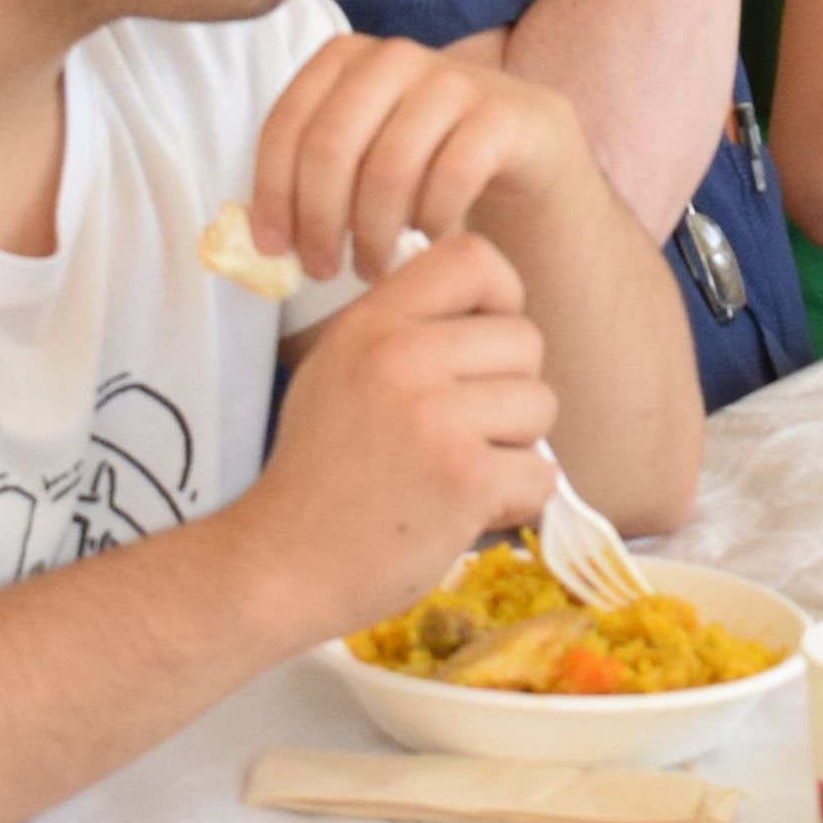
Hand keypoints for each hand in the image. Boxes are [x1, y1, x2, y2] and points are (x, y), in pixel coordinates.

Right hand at [242, 230, 554, 631]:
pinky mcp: (464, 477)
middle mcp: (402, 356)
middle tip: (463, 431)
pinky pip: (540, 472)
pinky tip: (463, 510)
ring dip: (515, 447)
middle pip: (525, 339)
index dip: (502, 297)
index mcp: (371, 323)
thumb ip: (401, 329)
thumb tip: (487, 307)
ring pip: (540, 405)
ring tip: (458, 471)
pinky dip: (515, 500)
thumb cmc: (318, 473)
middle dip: (510, 390)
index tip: (485, 340)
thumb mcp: (337, 370)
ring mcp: (435, 416)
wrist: (281, 564)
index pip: (475, 258)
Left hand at [251, 32, 587, 286]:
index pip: (288, 125)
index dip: (272, 192)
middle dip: (319, 219)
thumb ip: (307, 176)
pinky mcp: (501, 113)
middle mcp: (394, 57)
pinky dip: (431, 220)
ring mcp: (452, 80)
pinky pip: (453, 175)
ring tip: (370, 268)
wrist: (518, 142)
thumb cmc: (418, 157)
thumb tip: (250, 242)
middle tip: (323, 270)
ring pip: (389, 166)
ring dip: (373, 232)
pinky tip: (424, 242)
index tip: (273, 249)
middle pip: (332, 146)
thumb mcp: (357, 154)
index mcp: (343, 58)